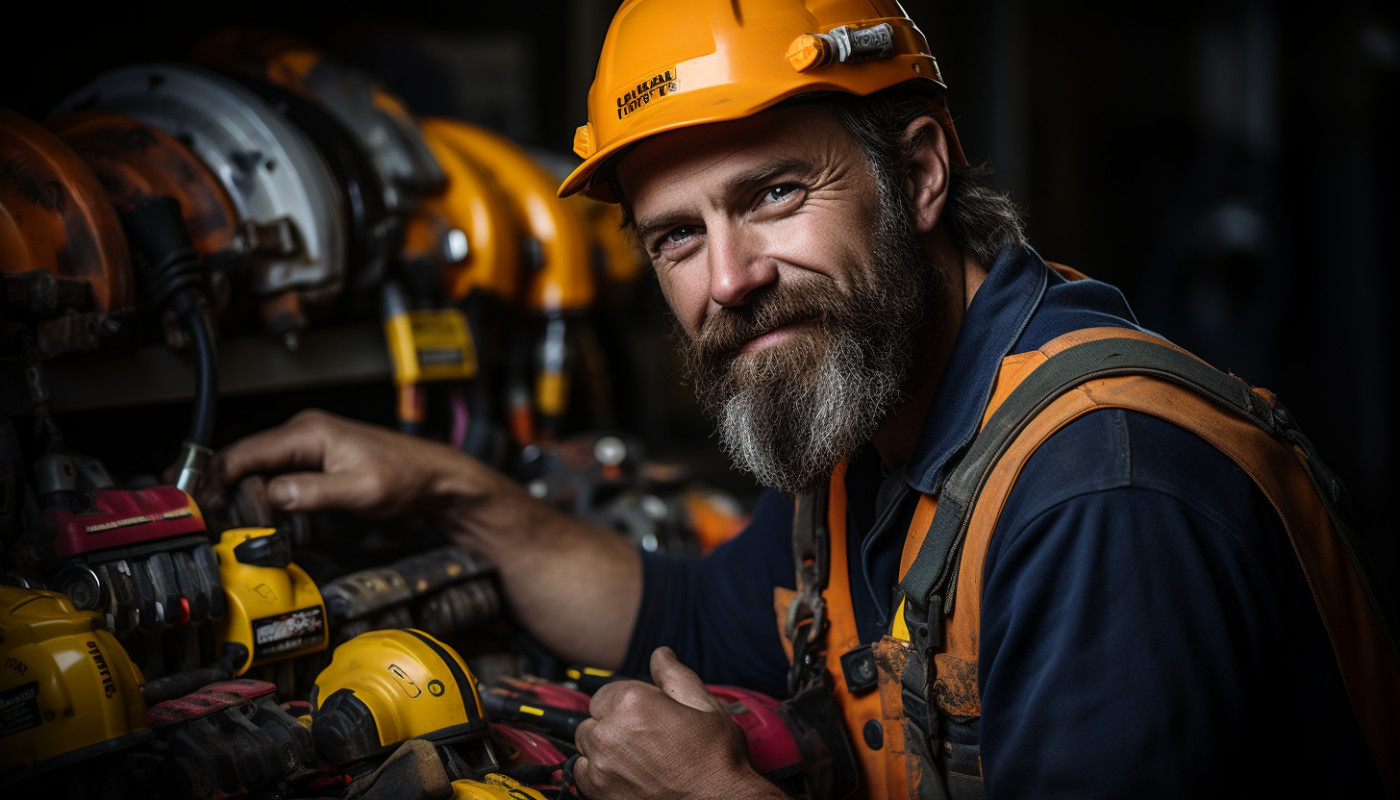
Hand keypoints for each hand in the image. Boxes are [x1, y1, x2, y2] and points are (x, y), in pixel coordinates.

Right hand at [205, 408, 511, 522]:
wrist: (436, 478)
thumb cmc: (406, 478)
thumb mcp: (359, 491)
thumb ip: (312, 493)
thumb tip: (270, 494)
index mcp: (309, 432)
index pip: (245, 453)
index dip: (215, 477)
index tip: (195, 501)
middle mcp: (304, 432)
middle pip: (245, 459)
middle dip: (220, 486)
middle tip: (202, 517)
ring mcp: (310, 445)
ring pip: (258, 467)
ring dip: (239, 491)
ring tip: (219, 518)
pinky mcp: (317, 460)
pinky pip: (277, 473)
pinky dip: (260, 491)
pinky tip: (253, 511)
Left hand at [573, 647, 784, 799]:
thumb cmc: (716, 760)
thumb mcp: (705, 706)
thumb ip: (675, 675)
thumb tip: (660, 655)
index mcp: (632, 704)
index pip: (606, 692)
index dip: (626, 703)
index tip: (645, 715)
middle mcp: (610, 734)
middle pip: (593, 718)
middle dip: (612, 723)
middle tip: (644, 737)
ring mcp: (601, 768)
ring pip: (587, 746)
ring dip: (604, 748)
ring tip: (636, 758)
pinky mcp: (600, 794)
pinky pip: (583, 775)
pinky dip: (598, 774)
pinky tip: (627, 776)